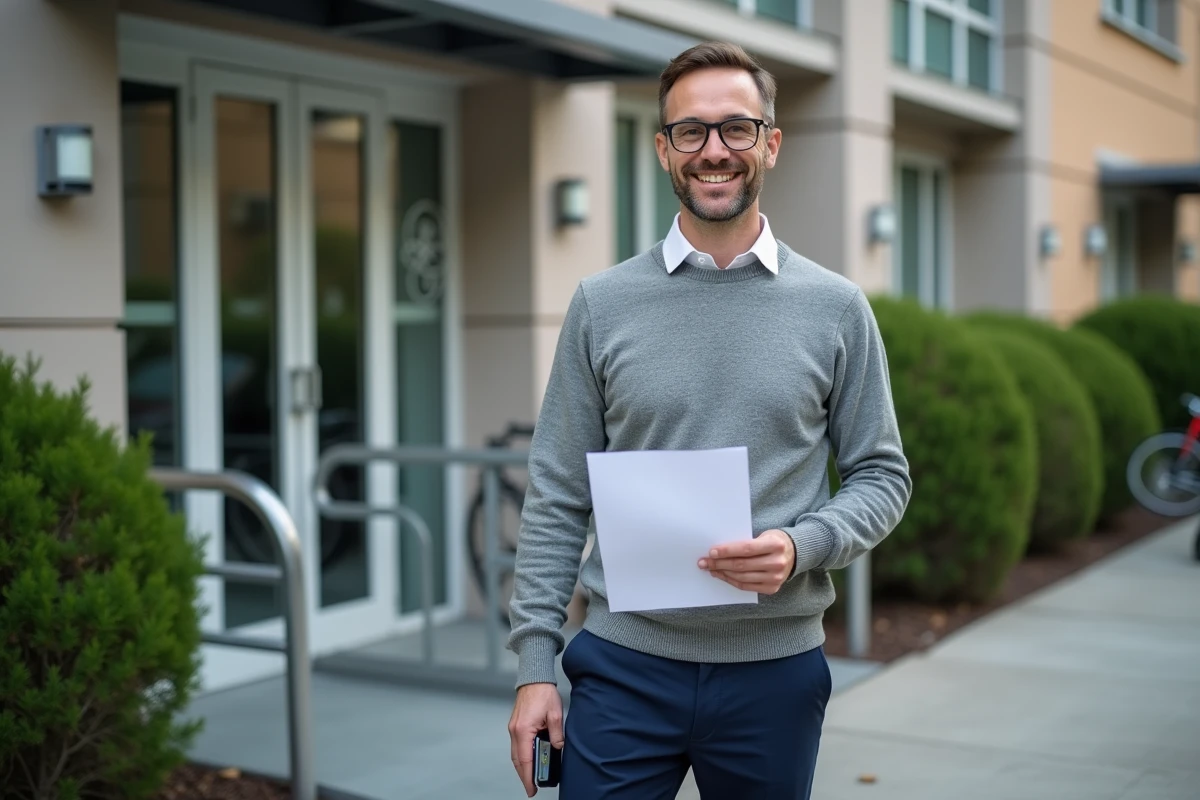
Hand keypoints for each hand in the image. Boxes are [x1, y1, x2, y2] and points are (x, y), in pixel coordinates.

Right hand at [508, 682, 563, 796]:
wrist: (534, 679)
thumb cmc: (543, 693)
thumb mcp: (555, 714)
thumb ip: (556, 733)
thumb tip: (558, 747)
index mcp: (523, 730)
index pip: (525, 759)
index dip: (528, 776)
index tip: (532, 787)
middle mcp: (515, 731)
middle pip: (517, 760)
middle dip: (524, 775)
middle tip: (532, 787)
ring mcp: (513, 728)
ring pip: (515, 754)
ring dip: (522, 767)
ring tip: (531, 777)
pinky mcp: (515, 726)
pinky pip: (516, 746)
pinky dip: (521, 756)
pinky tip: (528, 760)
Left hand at [698, 529, 794, 593]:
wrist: (794, 553)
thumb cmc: (773, 541)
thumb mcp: (764, 535)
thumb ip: (746, 543)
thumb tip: (719, 550)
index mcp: (776, 545)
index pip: (746, 549)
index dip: (727, 551)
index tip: (711, 551)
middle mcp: (777, 563)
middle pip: (742, 565)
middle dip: (720, 563)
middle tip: (704, 562)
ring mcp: (776, 578)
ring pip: (742, 577)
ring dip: (723, 573)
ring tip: (710, 568)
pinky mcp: (772, 588)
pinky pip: (746, 586)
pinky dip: (732, 581)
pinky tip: (722, 575)